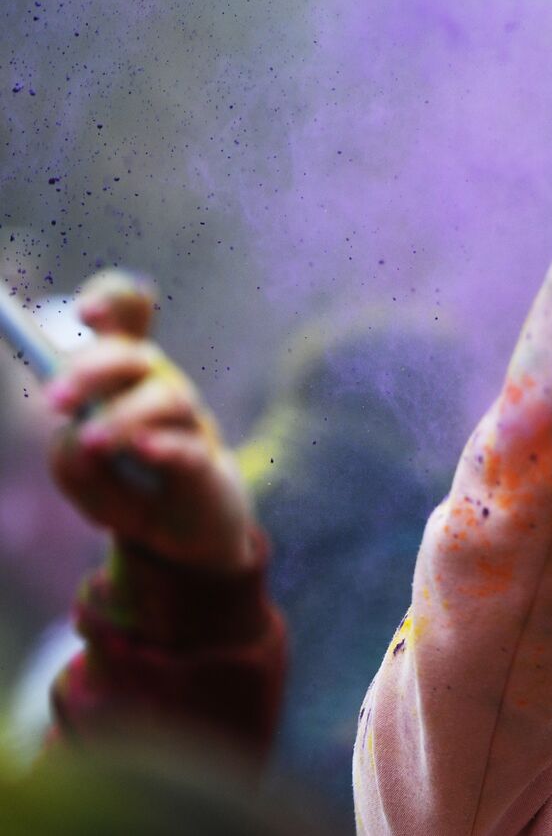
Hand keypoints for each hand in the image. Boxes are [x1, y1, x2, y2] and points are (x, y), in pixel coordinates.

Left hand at [45, 269, 257, 572]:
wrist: (178, 536)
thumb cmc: (125, 489)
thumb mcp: (78, 475)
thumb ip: (66, 456)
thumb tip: (80, 436)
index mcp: (124, 375)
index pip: (128, 317)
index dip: (113, 303)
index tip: (86, 313)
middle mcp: (160, 387)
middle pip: (136, 355)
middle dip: (93, 370)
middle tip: (57, 401)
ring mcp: (188, 423)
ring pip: (166, 398)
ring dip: (124, 416)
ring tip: (96, 442)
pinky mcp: (206, 465)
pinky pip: (189, 448)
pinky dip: (165, 445)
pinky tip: (144, 449)